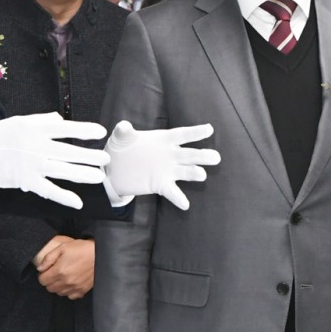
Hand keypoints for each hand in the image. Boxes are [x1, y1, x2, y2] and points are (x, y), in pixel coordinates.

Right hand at [0, 112, 108, 209]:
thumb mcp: (19, 121)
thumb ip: (42, 121)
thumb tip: (60, 120)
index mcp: (35, 129)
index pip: (66, 128)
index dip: (85, 130)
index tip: (101, 132)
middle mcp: (36, 147)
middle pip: (69, 152)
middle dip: (90, 156)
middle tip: (105, 158)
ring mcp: (32, 165)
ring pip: (63, 171)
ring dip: (83, 174)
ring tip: (99, 176)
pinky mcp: (27, 181)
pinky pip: (49, 190)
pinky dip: (64, 197)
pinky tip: (78, 202)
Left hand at [35, 236, 94, 298]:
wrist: (100, 254)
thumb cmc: (82, 249)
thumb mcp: (63, 247)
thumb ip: (48, 258)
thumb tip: (40, 268)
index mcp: (59, 271)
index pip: (42, 280)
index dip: (43, 275)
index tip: (47, 270)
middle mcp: (66, 282)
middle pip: (49, 288)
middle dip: (49, 281)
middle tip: (54, 273)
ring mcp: (75, 287)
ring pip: (59, 293)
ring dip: (58, 286)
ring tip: (63, 277)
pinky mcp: (83, 290)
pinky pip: (71, 296)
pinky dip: (69, 291)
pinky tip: (71, 283)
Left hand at [104, 120, 220, 209]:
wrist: (115, 168)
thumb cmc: (122, 147)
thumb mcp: (121, 137)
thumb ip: (124, 131)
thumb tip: (123, 126)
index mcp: (164, 140)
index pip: (182, 135)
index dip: (195, 133)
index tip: (209, 129)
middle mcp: (170, 155)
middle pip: (189, 155)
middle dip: (202, 156)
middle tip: (215, 157)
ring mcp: (167, 170)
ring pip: (185, 172)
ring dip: (195, 173)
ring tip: (202, 175)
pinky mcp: (160, 184)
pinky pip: (172, 191)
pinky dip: (178, 198)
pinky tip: (185, 205)